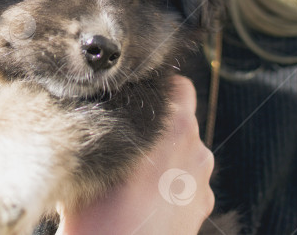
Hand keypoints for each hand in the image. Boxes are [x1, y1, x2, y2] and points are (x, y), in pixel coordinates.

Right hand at [57, 75, 214, 234]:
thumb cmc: (98, 211)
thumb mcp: (94, 153)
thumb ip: (108, 121)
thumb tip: (101, 104)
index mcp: (175, 126)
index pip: (179, 85)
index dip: (159, 89)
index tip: (137, 98)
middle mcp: (196, 148)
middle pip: (181, 120)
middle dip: (159, 126)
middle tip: (128, 139)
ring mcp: (203, 180)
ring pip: (185, 152)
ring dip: (166, 157)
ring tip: (133, 177)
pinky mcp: (203, 207)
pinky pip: (188, 181)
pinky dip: (172, 184)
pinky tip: (146, 199)